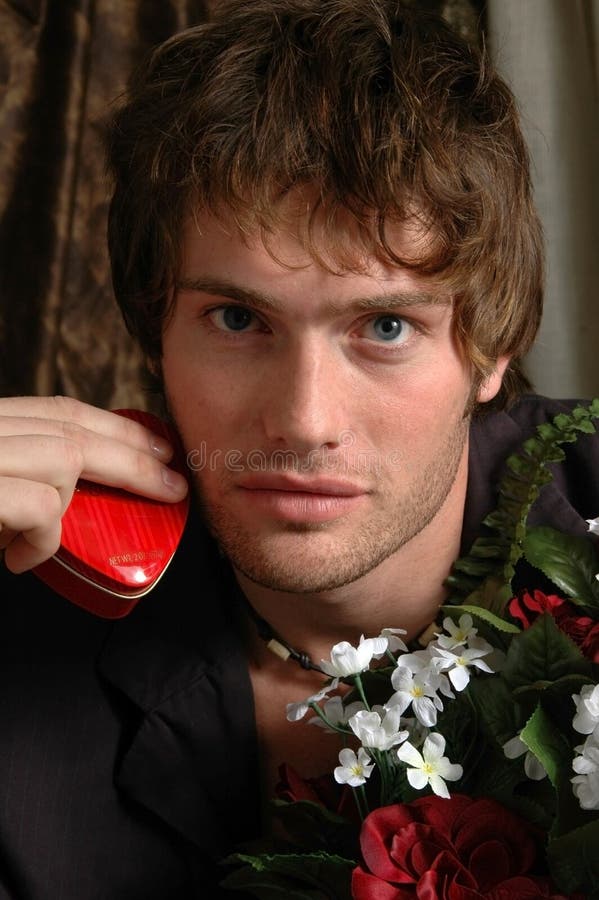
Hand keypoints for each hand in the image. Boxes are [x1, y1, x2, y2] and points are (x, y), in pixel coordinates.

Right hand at [0, 396, 188, 572]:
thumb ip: (19, 479)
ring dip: (77, 504)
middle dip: (135, 460)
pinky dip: (43, 541)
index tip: (158, 446)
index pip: (60, 410)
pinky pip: (41, 507)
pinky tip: (19, 559)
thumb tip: (66, 504)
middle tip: (173, 487)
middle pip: (75, 432)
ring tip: (48, 543)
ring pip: (67, 460)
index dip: (116, 428)